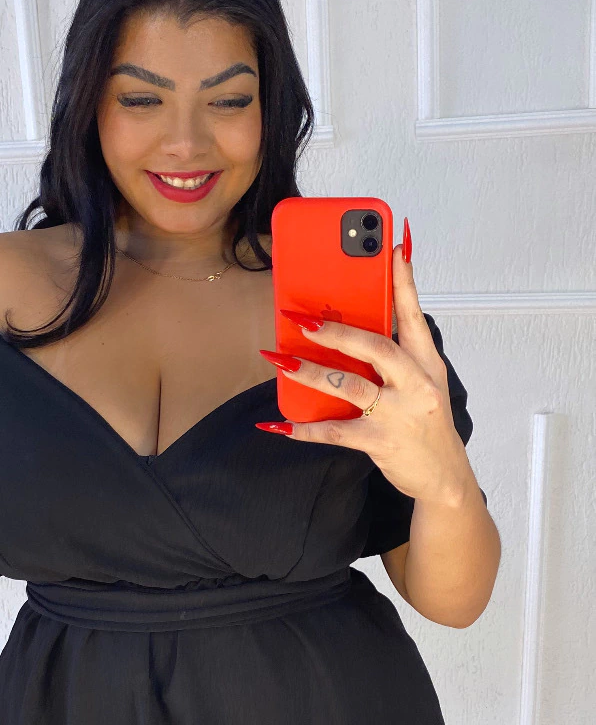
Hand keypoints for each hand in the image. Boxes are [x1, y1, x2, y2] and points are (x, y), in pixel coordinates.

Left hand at [258, 239, 473, 506]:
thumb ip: (398, 351)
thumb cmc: (426, 422)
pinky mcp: (380, 442)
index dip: (404, 281)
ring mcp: (398, 414)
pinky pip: (335, 431)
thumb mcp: (424, 381)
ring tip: (280, 362)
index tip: (393, 248)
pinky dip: (304, 428)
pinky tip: (279, 424)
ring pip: (348, 386)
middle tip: (302, 320)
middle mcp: (415, 384)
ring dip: (309, 373)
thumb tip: (362, 321)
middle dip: (336, 331)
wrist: (444, 477)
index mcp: (426, 363)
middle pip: (375, 347)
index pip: (414, 315)